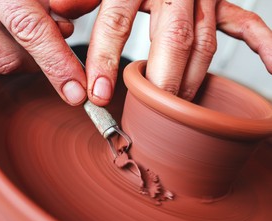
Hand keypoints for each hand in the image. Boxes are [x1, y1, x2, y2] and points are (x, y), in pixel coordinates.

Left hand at [52, 0, 271, 103]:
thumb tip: (60, 13)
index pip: (117, 21)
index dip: (106, 60)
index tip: (96, 94)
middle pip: (173, 41)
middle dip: (160, 84)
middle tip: (147, 115)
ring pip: (204, 43)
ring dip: (190, 81)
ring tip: (176, 111)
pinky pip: (245, 23)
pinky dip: (262, 45)